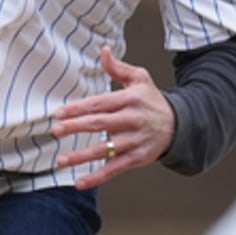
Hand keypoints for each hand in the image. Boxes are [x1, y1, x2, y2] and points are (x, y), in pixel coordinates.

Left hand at [51, 46, 175, 189]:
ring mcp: (134, 141)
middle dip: (76, 127)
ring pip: (105, 150)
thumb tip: (103, 51)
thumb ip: (118, 68)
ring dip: (81, 156)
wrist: (179, 126)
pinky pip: (114, 169)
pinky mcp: (137, 158)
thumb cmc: (152, 100)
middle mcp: (132, 120)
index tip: (59, 112)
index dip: (79, 108)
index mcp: (130, 99)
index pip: (100, 104)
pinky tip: (79, 183)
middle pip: (100, 124)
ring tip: (61, 160)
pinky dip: (97, 177)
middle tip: (56, 130)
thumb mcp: (140, 79)